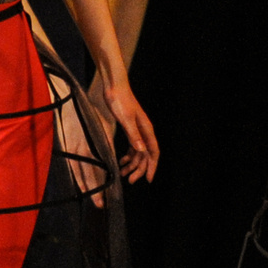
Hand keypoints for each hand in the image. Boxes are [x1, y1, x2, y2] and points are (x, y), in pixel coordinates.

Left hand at [95, 64, 158, 183]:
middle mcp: (144, 131)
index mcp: (146, 130)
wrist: (114, 86)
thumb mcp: (126, 119)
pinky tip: (120, 162)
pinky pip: (132, 146)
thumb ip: (133, 135)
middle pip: (145, 155)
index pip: (153, 152)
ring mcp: (137, 130)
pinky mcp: (129, 128)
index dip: (152, 166)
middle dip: (140, 169)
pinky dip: (127, 156)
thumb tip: (142, 150)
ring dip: (132, 164)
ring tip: (123, 174)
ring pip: (138, 152)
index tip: (148, 179)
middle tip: (131, 181)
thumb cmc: (120, 100)